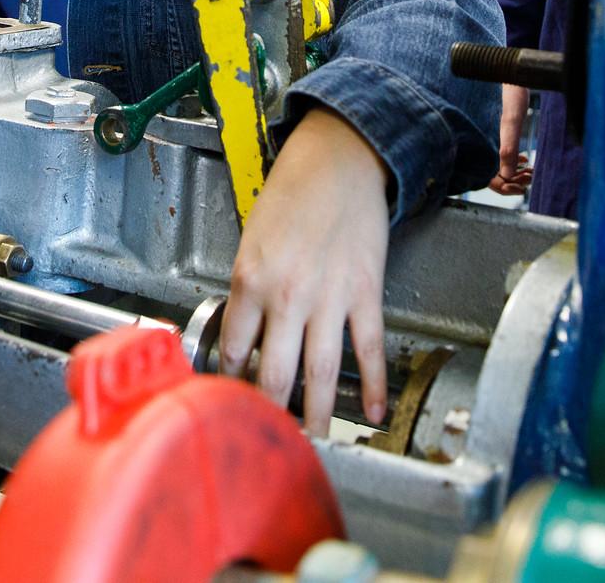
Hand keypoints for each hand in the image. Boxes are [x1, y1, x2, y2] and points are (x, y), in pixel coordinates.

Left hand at [220, 110, 389, 437]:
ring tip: (316, 444)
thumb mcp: (252, 239)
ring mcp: (329, 296)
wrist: (340, 160)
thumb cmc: (292, 194)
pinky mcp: (365, 292)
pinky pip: (368, 348)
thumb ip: (249, 289)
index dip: (231, 384)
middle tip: (271, 442)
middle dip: (272, 414)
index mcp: (250, 278)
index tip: (232, 405)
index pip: (234, 349)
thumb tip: (247, 337)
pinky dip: (372, 384)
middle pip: (276, 373)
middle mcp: (287, 293)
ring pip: (321, 372)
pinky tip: (372, 413)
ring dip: (317, 414)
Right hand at [488, 84, 532, 195]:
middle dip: (512, 181)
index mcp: (478, 142)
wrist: (504, 65)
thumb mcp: (511, 117)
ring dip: (514, 172)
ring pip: (495, 166)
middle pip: (491, 175)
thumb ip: (508, 147)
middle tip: (529, 178)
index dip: (504, 187)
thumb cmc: (508, 86)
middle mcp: (479, 142)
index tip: (522, 184)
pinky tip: (524, 158)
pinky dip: (512, 160)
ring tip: (530, 170)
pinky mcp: (491, 131)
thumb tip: (509, 176)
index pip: (487, 179)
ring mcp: (485, 137)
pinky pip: (497, 154)